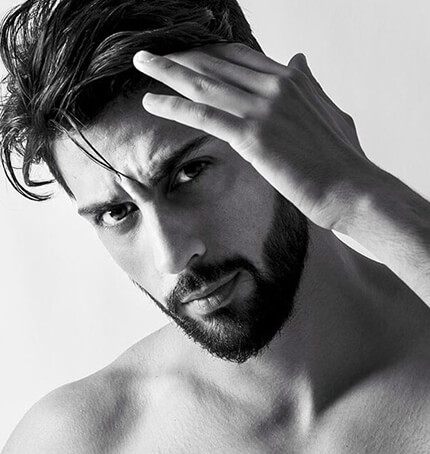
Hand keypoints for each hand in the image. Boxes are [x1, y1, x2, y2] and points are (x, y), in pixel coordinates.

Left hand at [133, 43, 369, 229]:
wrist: (353, 189)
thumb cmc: (343, 160)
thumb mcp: (330, 111)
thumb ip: (311, 84)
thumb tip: (300, 59)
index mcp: (291, 78)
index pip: (239, 56)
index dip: (208, 54)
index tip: (186, 56)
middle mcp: (275, 84)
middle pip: (216, 62)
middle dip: (180, 57)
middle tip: (152, 56)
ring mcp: (263, 107)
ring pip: (204, 82)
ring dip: (167, 71)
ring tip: (141, 64)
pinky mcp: (252, 135)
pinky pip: (203, 114)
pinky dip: (173, 105)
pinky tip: (151, 102)